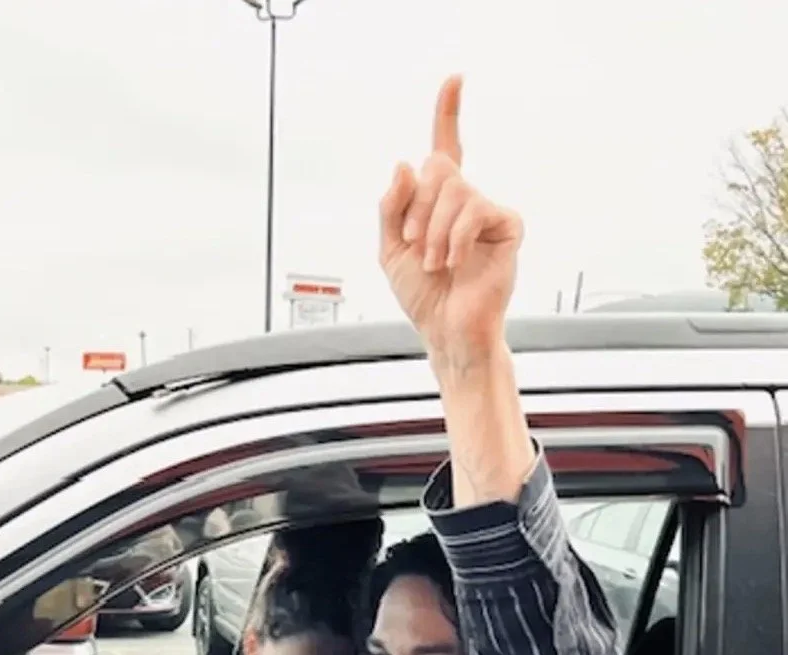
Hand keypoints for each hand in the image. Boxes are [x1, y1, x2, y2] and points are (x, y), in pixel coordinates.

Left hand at [379, 76, 522, 372]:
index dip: (448, 113)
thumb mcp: (390, 249)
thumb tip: (405, 164)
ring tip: (434, 262)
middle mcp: (466, 200)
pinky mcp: (508, 226)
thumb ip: (392, 207)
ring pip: (454, 190)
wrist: (446, 330)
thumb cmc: (422, 295)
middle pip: (439, 166)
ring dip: (433, 230)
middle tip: (415, 245)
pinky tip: (453, 261)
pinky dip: (455, 238)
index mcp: (439, 202)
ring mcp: (488, 211)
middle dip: (417, 208)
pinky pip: (476, 210)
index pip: (446, 147)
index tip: (454, 79)